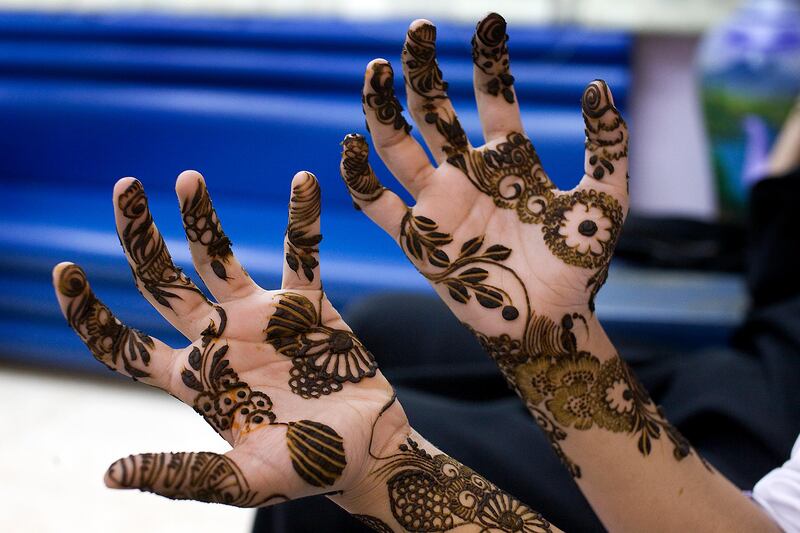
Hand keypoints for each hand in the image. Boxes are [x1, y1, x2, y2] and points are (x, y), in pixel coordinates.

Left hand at [53, 171, 408, 506]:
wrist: (367, 450)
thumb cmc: (308, 469)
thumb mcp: (244, 478)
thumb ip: (185, 474)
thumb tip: (109, 475)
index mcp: (195, 378)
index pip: (125, 343)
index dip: (90, 312)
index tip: (64, 270)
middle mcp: (219, 338)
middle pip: (164, 280)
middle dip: (140, 236)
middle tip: (124, 186)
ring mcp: (262, 316)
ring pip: (220, 256)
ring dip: (202, 217)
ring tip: (187, 177)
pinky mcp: (307, 304)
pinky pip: (302, 253)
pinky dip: (303, 219)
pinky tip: (303, 181)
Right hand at [339, 14, 694, 477]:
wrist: (550, 321)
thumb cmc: (578, 265)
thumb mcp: (604, 200)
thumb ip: (607, 145)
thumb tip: (596, 84)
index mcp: (509, 160)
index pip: (493, 96)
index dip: (489, 60)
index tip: (489, 21)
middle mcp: (468, 174)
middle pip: (434, 110)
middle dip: (423, 69)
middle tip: (417, 29)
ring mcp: (439, 204)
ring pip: (398, 146)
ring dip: (383, 108)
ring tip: (374, 70)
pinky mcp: (418, 240)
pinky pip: (378, 204)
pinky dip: (359, 176)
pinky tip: (348, 143)